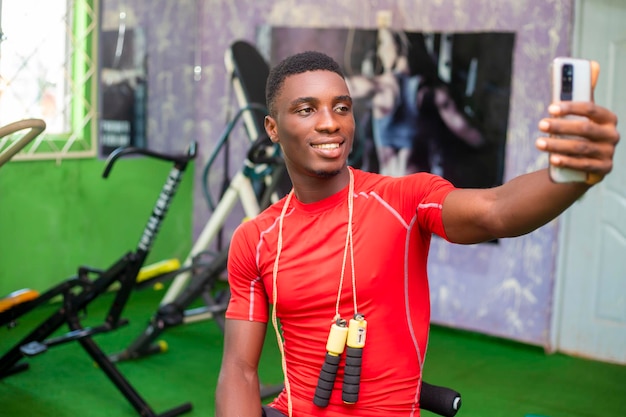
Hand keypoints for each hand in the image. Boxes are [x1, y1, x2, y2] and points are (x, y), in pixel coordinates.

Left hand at [536, 61, 619, 183]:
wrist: (588, 163)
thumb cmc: (581, 134)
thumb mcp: (582, 117)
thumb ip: (582, 96)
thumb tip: (592, 66)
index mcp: (608, 118)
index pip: (591, 109)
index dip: (570, 108)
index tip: (550, 107)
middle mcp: (611, 135)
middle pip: (584, 129)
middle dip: (560, 126)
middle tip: (540, 124)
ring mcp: (608, 153)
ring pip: (581, 148)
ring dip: (557, 145)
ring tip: (539, 143)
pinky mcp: (603, 169)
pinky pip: (583, 165)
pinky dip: (567, 161)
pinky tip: (552, 159)